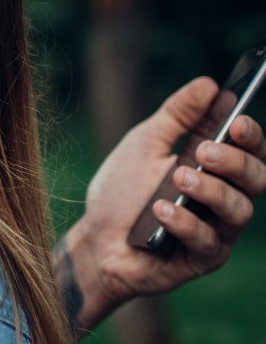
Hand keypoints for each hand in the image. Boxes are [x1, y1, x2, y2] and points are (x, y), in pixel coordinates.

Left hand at [66, 76, 264, 331]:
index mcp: (216, 170)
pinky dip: (185, 222)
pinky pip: (208, 241)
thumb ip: (176, 117)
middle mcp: (224, 200)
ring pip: (239, 211)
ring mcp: (216, 231)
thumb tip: (209, 84)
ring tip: (178, 178)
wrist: (93, 241)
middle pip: (256, 179)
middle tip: (203, 151)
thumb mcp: (144, 145)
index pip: (250, 151)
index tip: (238, 122)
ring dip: (210, 191)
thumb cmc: (121, 193)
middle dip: (233, 162)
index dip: (251, 137)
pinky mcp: (201, 259)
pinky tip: (161, 210)